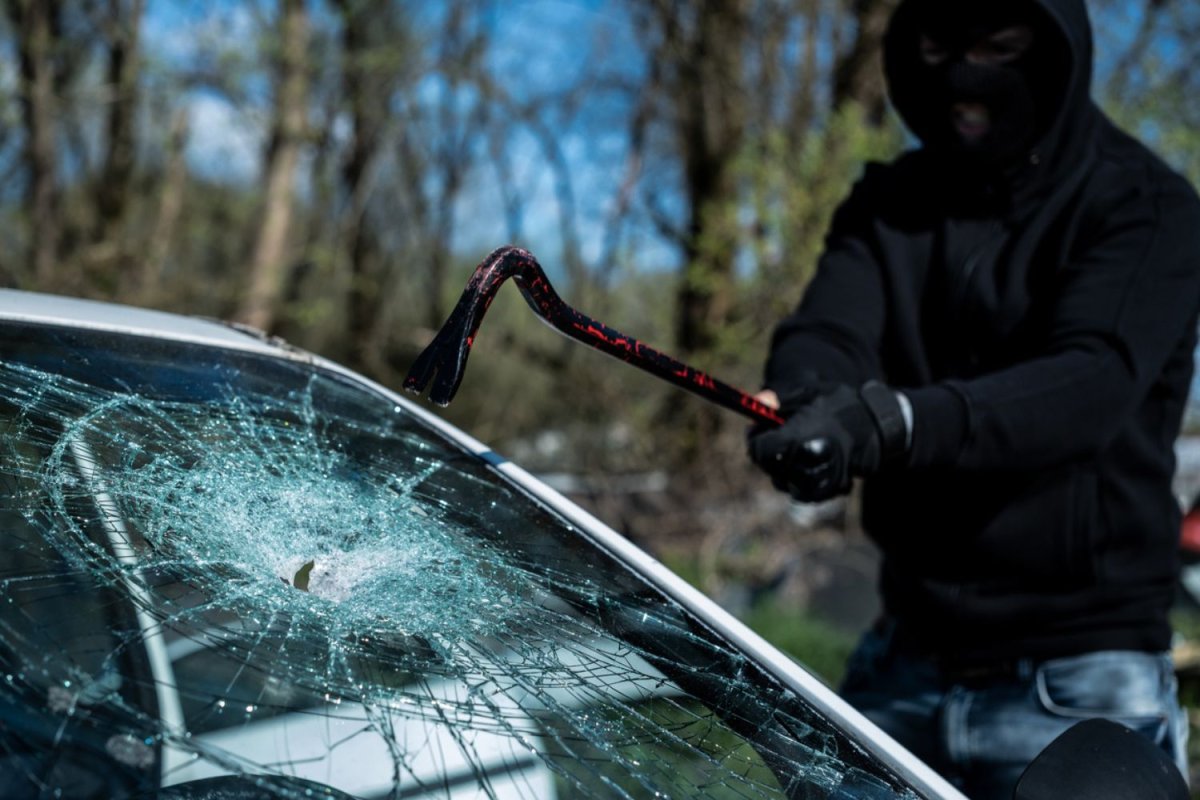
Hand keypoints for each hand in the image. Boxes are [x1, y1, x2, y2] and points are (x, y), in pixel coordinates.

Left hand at [748, 381, 905, 501]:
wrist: (871, 426)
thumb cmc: (834, 405)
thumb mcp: (806, 392)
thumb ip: (778, 399)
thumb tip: (755, 403)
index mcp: (802, 437)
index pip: (761, 450)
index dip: (756, 438)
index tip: (760, 428)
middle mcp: (810, 463)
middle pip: (769, 466)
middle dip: (768, 451)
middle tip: (780, 435)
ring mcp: (819, 481)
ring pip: (781, 481)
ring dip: (780, 465)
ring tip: (798, 445)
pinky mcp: (826, 492)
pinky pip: (798, 490)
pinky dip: (796, 476)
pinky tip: (807, 459)